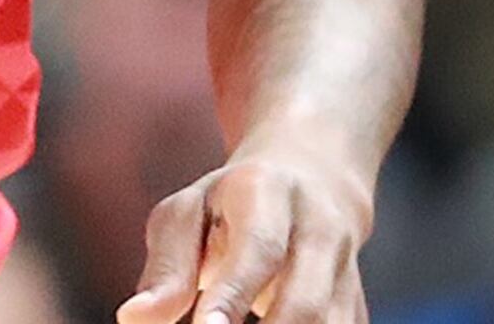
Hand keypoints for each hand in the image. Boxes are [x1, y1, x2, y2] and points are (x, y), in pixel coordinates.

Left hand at [118, 147, 372, 323]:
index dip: (234, 294)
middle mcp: (320, 231)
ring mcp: (348, 273)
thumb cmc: (228, 206)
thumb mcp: (187, 214)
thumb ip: (167, 268)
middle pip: (308, 303)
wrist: (311, 182)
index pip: (259, 249)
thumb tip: (134, 320)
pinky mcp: (358, 307)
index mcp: (268, 193)